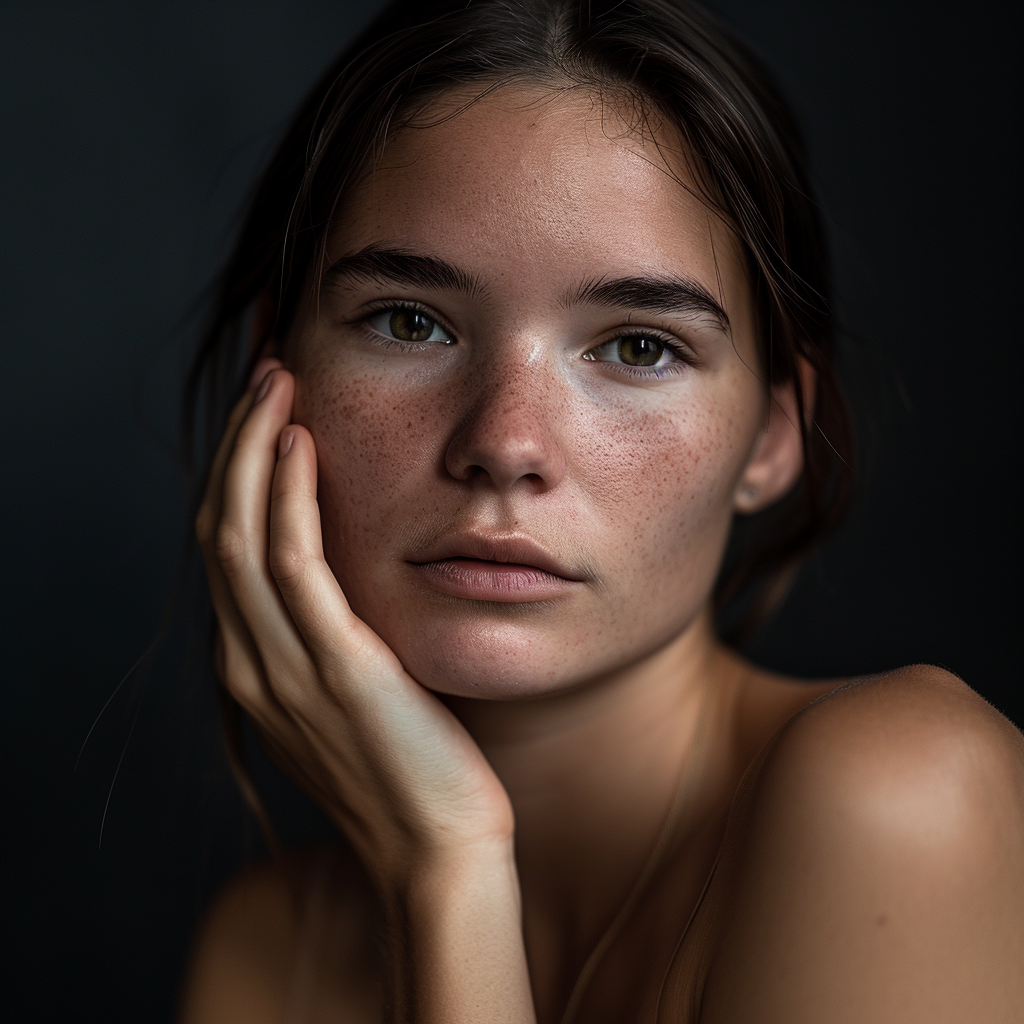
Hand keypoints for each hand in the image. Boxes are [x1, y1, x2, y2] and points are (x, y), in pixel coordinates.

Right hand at [195, 359, 514, 887]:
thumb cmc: (411, 768)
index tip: (263, 413)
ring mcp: (282, 668)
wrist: (437, 848)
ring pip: (238, 534)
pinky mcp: (334, 667)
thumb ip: (331, 637)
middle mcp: (250, 662)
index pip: (225, 548)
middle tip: (264, 375)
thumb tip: (345, 579)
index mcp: (253, 667)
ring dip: (252, 450)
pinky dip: (288, 498)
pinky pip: (294, 565)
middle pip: (217, 528)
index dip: (235, 472)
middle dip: (235, 444)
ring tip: (276, 384)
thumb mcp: (353, 695)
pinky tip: (303, 445)